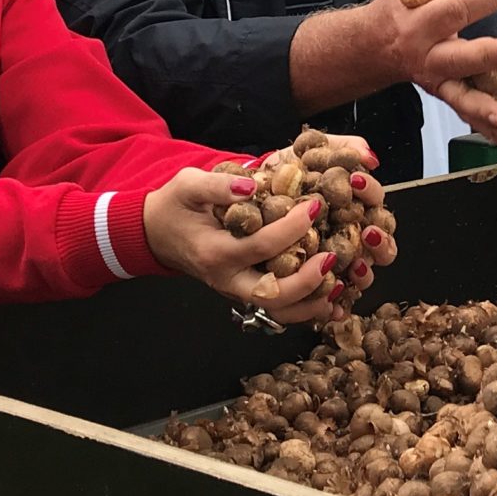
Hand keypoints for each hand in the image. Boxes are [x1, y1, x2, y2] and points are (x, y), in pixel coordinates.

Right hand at [145, 155, 382, 324]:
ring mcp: (236, 291)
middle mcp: (227, 279)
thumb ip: (218, 185)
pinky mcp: (245, 292)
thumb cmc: (175, 205)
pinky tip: (332, 298)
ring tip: (340, 284)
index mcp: (215, 252)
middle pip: (273, 295)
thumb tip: (254, 185)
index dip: (292, 228)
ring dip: (312, 303)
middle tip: (333, 256)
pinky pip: (278, 308)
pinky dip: (306, 308)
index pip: (261, 246)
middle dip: (308, 280)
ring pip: (278, 310)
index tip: (315, 205)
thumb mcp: (188, 184)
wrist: (156, 233)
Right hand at [378, 0, 496, 148]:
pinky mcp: (444, 94)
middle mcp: (426, 54)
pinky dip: (488, 130)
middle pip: (457, 56)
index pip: (455, 7)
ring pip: (460, 96)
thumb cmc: (400, 6)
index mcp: (419, 21)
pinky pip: (466, 113)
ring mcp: (436, 79)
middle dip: (487, 56)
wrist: (371, 46)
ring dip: (485, 110)